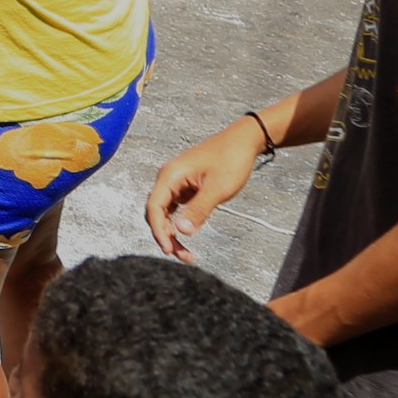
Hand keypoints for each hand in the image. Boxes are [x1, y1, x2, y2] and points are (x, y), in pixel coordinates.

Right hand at [144, 115, 265, 259]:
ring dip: (173, 232)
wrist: (243, 141)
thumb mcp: (217, 189)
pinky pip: (176, 208)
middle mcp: (169, 179)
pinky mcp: (186, 186)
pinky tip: (189, 232)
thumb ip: (198, 210)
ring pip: (166, 212)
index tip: (169, 249)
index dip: (159, 230)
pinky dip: (180, 223)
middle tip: (183, 256)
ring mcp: (177, 182)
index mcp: (170, 176)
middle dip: (166, 236)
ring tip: (187, 252)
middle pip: (156, 212)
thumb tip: (182, 232)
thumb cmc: (231, 160)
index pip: (154, 207)